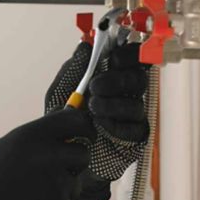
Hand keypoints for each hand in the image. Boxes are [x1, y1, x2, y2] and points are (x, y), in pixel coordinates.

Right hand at [0, 108, 93, 199]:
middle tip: (56, 171)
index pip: (74, 120)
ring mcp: (56, 186)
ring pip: (75, 184)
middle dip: (74, 162)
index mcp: (30, 137)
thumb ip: (33, 137)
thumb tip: (60, 124)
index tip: (83, 133)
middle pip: (82, 153)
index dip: (82, 126)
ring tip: (31, 198)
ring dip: (62, 190)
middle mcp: (47, 157)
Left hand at [45, 41, 149, 199]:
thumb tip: (85, 45)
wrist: (60, 155)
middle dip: (117, 80)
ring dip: (113, 104)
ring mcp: (132, 116)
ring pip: (136, 104)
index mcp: (112, 76)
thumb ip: (74, 68)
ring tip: (92, 108)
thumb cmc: (63, 121)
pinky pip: (135, 128)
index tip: (113, 58)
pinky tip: (101, 125)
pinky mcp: (135, 138)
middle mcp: (126, 93)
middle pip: (139, 78)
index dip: (128, 54)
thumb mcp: (61, 90)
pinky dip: (117, 125)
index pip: (131, 58)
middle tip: (95, 86)